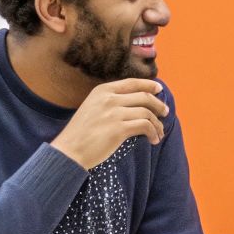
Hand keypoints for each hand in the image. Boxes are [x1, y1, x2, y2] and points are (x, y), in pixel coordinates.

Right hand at [51, 79, 168, 168]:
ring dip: (157, 123)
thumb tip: (135, 104)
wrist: (69, 151)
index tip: (159, 89)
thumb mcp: (92, 107)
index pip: (132, 82)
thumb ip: (110, 102)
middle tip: (165, 112)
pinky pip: (145, 126)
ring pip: (147, 112)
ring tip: (159, 133)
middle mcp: (109, 98)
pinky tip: (154, 140)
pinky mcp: (119, 129)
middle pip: (143, 96)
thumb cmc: (80, 133)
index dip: (148, 84)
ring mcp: (114, 113)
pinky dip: (153, 132)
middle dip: (158, 104)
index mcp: (102, 90)